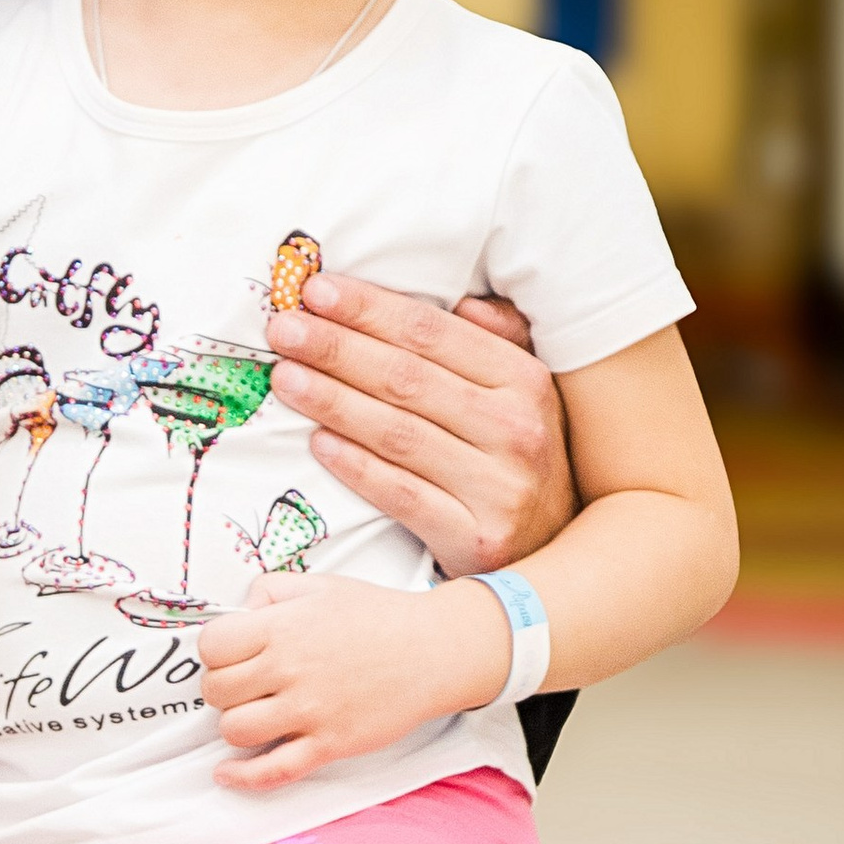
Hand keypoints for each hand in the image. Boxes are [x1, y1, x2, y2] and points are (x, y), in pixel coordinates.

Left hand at [200, 570, 506, 790]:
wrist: (435, 650)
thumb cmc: (377, 616)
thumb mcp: (320, 585)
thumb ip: (270, 591)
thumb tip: (238, 613)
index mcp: (283, 627)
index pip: (211, 646)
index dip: (214, 652)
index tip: (230, 655)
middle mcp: (290, 669)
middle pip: (217, 691)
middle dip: (223, 689)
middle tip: (245, 685)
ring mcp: (309, 711)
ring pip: (235, 731)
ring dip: (237, 725)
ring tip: (254, 715)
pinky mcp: (329, 744)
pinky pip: (272, 771)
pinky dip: (243, 777)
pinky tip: (227, 774)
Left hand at [265, 275, 574, 576]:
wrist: (559, 552)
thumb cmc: (521, 459)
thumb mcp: (524, 395)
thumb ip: (499, 341)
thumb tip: (465, 302)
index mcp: (525, 380)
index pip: (431, 333)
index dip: (369, 309)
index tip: (316, 290)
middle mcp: (516, 429)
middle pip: (406, 379)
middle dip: (336, 348)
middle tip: (283, 330)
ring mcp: (499, 487)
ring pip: (397, 434)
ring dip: (333, 401)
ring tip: (285, 378)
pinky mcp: (475, 538)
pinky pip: (401, 495)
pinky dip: (355, 467)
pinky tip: (317, 442)